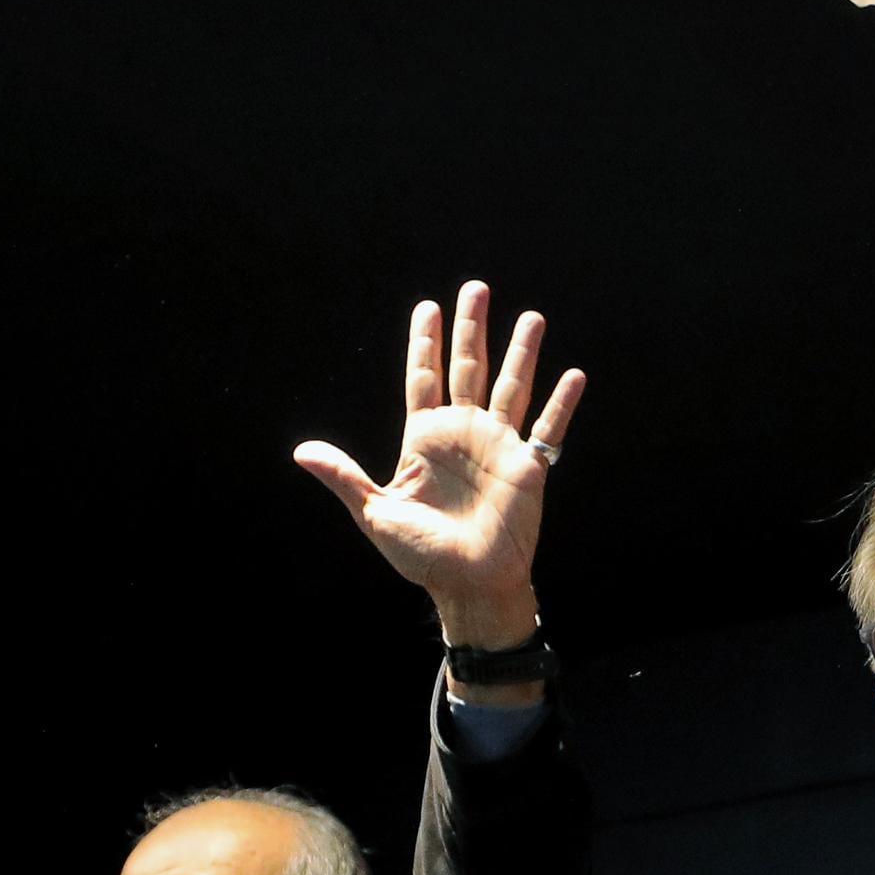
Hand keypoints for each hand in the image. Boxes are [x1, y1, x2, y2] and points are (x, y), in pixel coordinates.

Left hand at [291, 282, 589, 655]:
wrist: (468, 587)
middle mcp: (463, 434)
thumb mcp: (376, 513)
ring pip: (512, 387)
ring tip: (531, 317)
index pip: (424, 377)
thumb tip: (301, 452)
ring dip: (522, 352)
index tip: (428, 307)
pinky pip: (548, 429)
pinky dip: (561, 403)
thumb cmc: (422, 555)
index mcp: (424, 439)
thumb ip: (344, 477)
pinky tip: (574, 375)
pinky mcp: (528, 467)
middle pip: (468, 368)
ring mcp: (498, 447)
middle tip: (475, 287)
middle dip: (472, 328)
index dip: (425, 342)